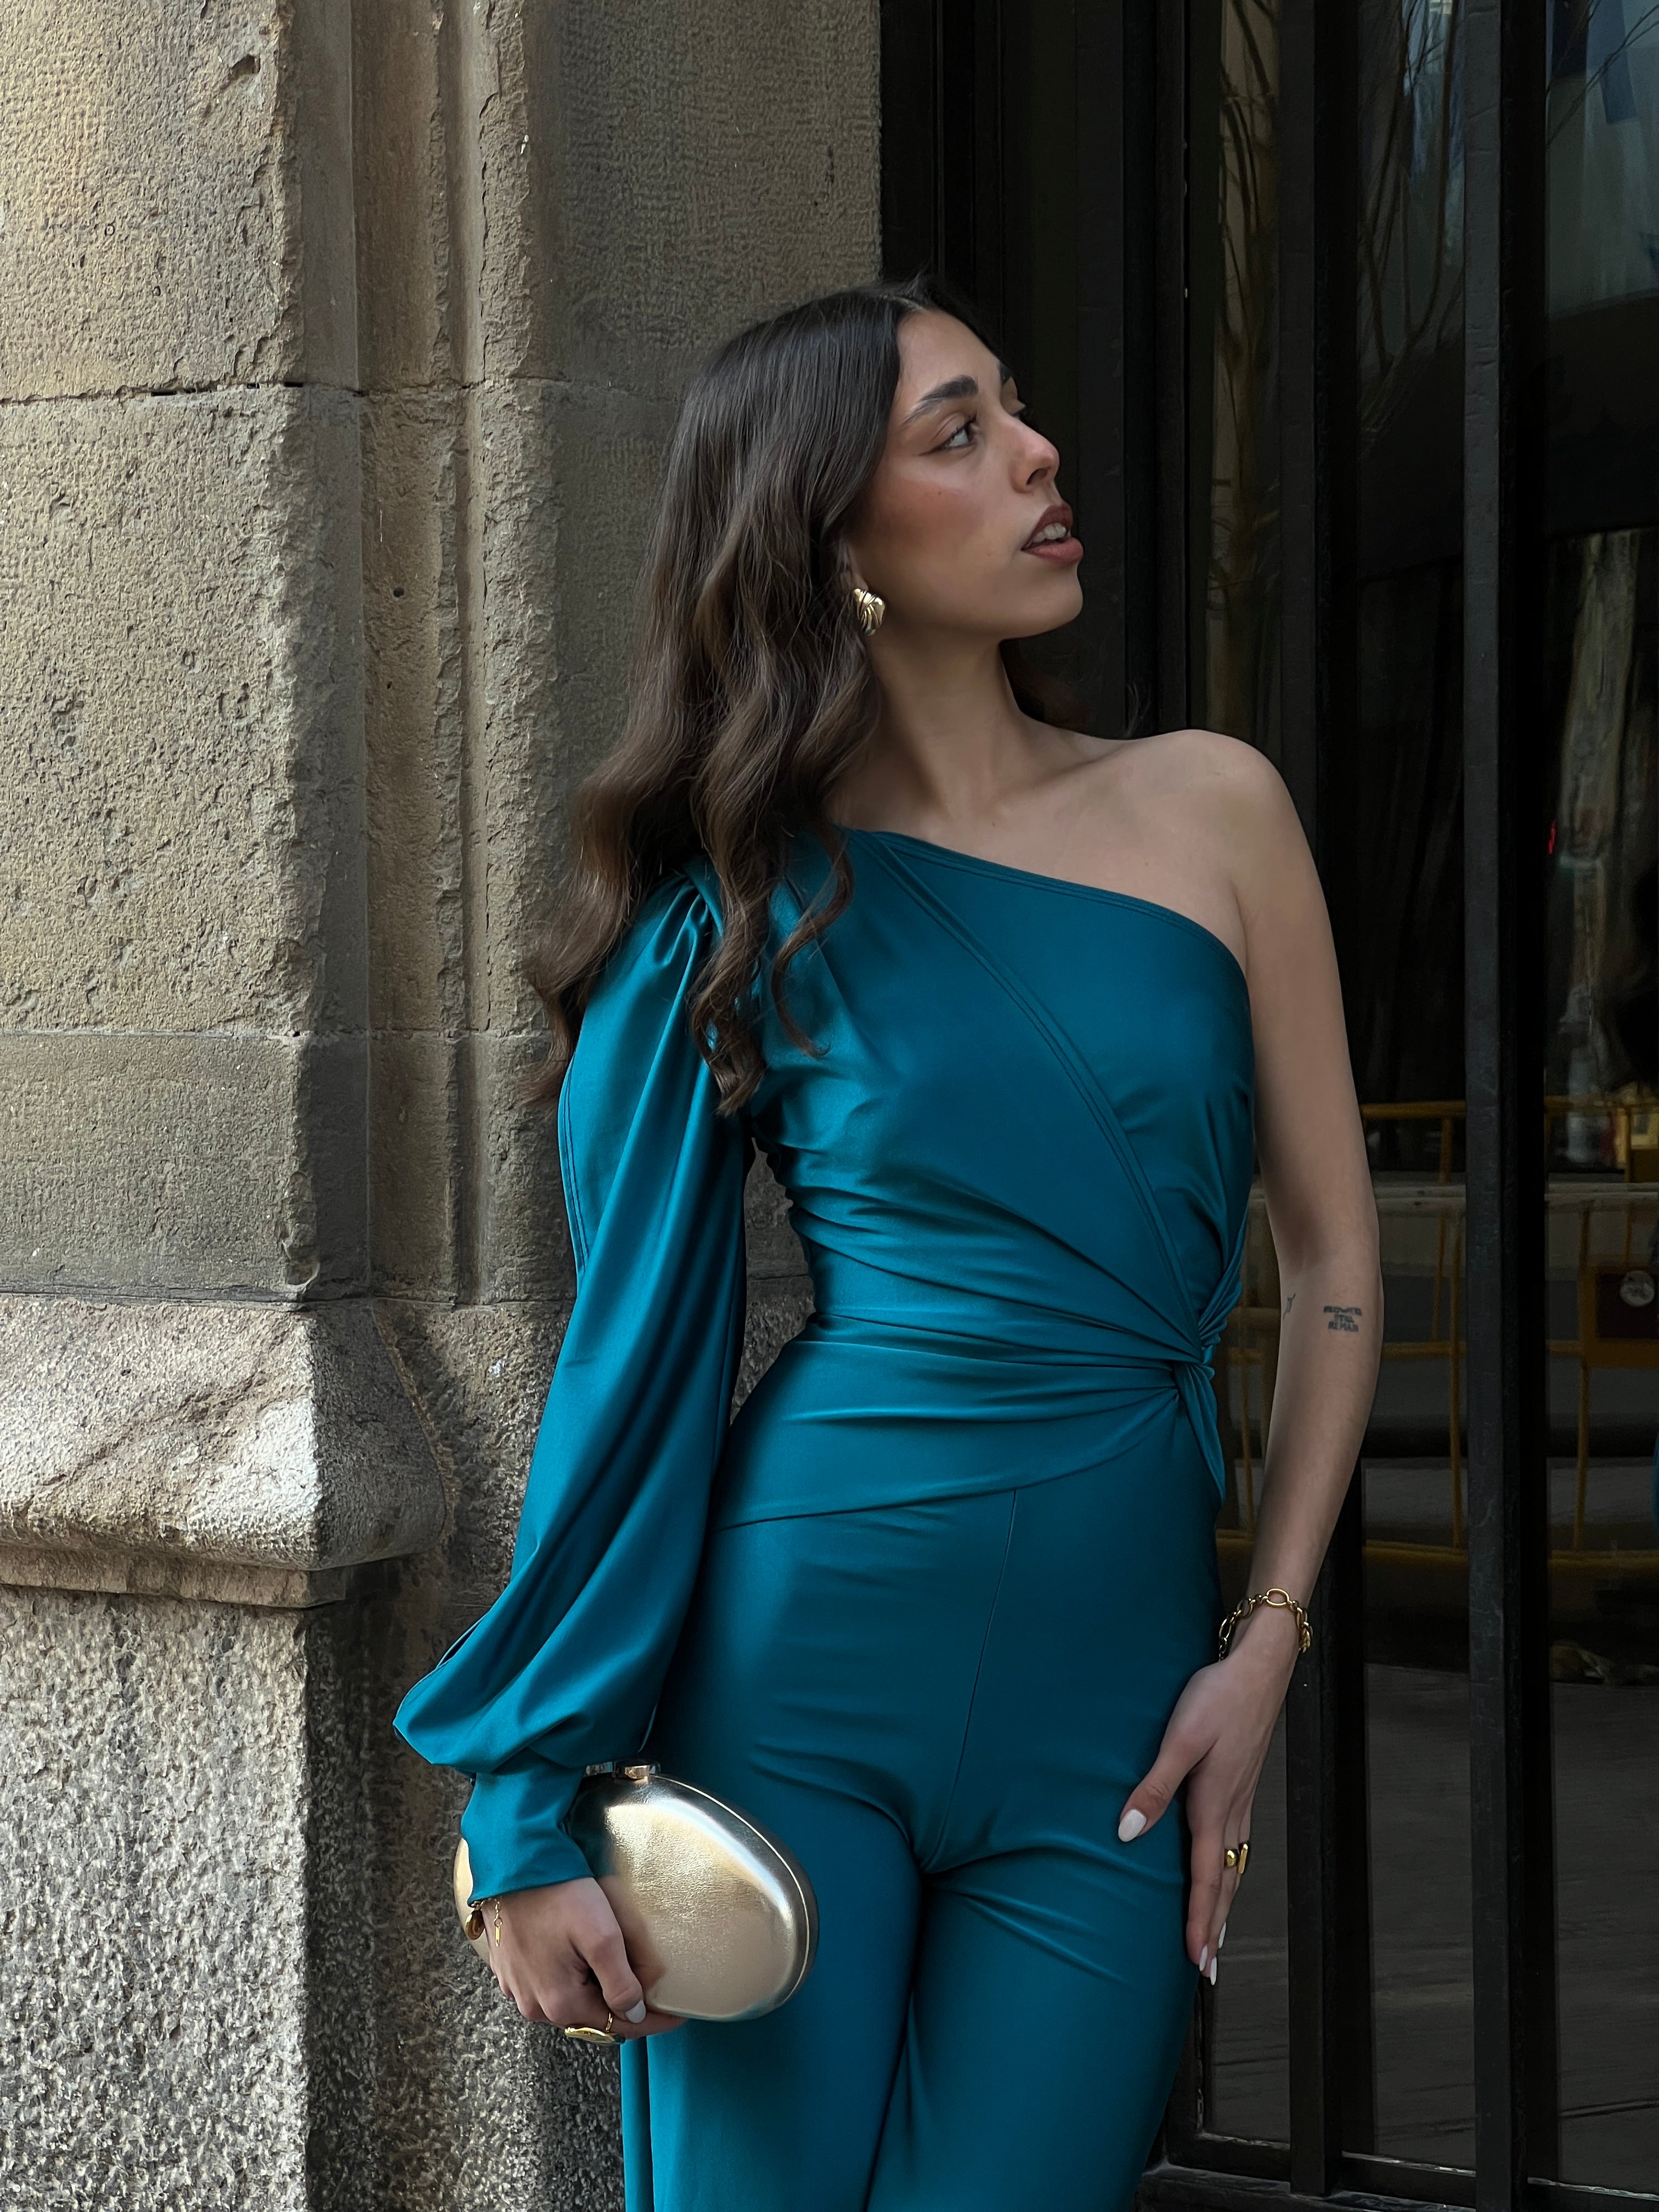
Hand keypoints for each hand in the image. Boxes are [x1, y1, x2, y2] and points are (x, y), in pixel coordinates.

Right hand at [483, 1877, 683, 2037]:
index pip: (617, 2024)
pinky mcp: (509, 1969)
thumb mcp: (602, 1936)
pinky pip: (546, 1984)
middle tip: (649, 1987)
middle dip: (620, 2003)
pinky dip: (569, 1977)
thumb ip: (621, 1982)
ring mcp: (518, 1988)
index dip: (650, 2021)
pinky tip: (579, 1958)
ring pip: (569, 1999)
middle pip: (591, 2014)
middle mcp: (535, 2006)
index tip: (676, 2017)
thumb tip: (633, 2014)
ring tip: (616, 1969)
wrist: (513, 1864)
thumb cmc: (559, 1894)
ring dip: (593, 1989)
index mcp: (560, 2004)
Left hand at [1115, 1605, 1300, 1977]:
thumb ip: (1153, 1788)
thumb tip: (1127, 1834)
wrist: (1258, 1668)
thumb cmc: (1216, 1698)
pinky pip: (1236, 1842)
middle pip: (1226, 1883)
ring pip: (1234, 1865)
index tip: (1196, 1963)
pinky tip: (1224, 1869)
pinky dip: (1231, 1870)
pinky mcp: (1241, 1783)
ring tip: (1217, 1933)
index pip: (1206, 1879)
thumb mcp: (1178, 1740)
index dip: (1199, 1922)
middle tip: (1208, 1969)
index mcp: (1214, 1806)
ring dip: (1225, 1903)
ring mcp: (1241, 1798)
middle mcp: (1231, 1810)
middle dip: (1215, 1927)